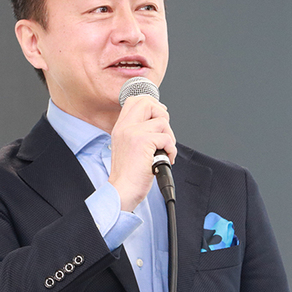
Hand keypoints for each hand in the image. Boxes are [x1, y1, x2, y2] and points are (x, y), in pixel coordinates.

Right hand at [108, 95, 176, 211]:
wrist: (122, 191)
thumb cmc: (128, 174)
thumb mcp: (128, 147)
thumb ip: (138, 132)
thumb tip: (159, 119)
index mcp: (121, 127)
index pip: (135, 100)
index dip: (152, 104)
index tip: (159, 117)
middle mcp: (125, 127)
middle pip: (148, 103)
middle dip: (162, 115)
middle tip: (163, 133)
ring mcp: (132, 133)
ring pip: (162, 122)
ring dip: (169, 138)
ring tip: (163, 152)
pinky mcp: (142, 143)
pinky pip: (166, 138)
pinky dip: (171, 150)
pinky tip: (165, 159)